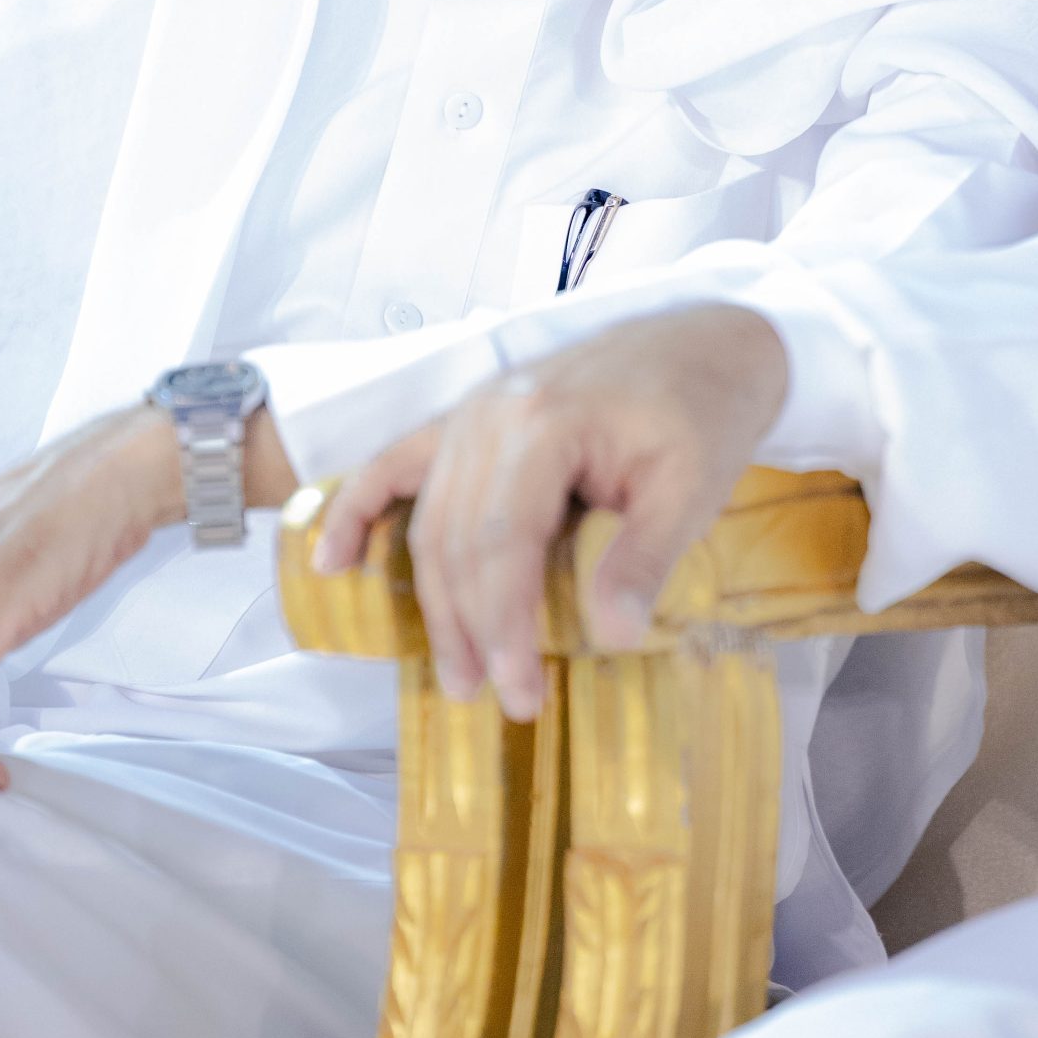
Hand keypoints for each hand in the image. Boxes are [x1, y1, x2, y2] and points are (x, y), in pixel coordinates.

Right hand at [313, 305, 787, 720]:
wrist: (706, 339)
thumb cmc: (705, 412)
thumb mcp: (692, 489)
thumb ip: (643, 559)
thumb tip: (610, 638)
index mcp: (543, 424)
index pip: (501, 544)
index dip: (502, 625)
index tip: (519, 691)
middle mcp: (490, 413)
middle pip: (456, 538)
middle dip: (468, 627)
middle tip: (494, 697)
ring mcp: (471, 411)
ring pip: (430, 519)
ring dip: (432, 599)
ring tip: (454, 670)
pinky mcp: (469, 417)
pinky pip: (397, 464)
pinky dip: (358, 510)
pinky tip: (331, 561)